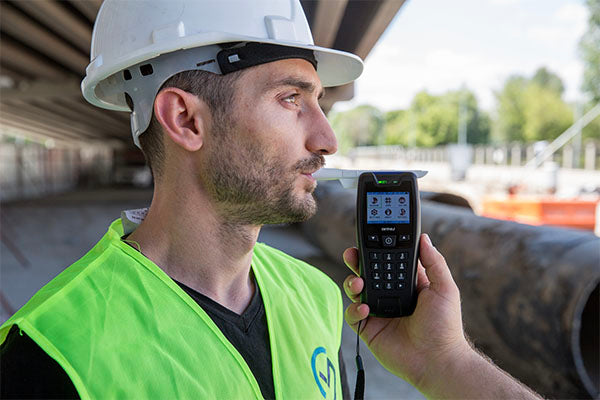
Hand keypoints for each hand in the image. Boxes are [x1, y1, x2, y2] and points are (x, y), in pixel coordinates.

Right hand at [343, 233, 469, 386]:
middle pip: (366, 272)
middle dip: (356, 261)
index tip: (369, 240)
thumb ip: (434, 262)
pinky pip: (352, 315)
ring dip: (352, 282)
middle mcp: (390, 295)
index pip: (386, 260)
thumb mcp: (444, 288)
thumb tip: (424, 238)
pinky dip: (353, 309)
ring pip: (356, 291)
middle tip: (352, 255)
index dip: (377, 250)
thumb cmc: (446, 327)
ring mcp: (378, 312)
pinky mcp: (368, 329)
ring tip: (359, 283)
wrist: (438, 361)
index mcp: (407, 283)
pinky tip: (365, 308)